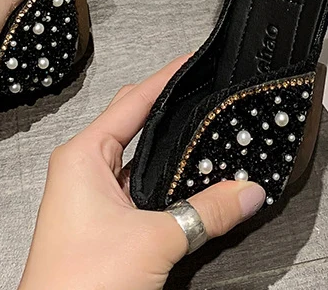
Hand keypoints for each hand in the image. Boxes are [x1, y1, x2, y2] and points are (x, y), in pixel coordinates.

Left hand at [18, 56, 266, 289]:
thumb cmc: (80, 284)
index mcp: (82, 156)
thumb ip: (208, 211)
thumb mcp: (155, 240)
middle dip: (167, 106)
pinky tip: (186, 180)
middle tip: (200, 90)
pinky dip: (162, 178)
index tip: (191, 60)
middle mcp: (82, 169)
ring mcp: (90, 197)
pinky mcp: (101, 223)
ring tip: (199, 129)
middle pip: (132, 121)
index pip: (133, 100)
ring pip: (136, 156)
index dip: (165, 77)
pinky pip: (137, 185)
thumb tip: (248, 191)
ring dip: (166, 146)